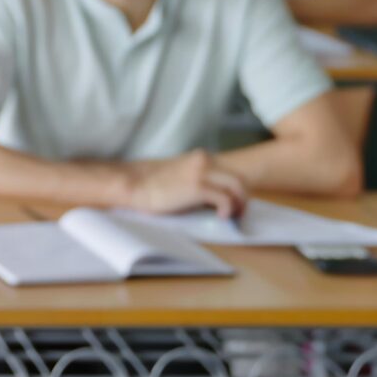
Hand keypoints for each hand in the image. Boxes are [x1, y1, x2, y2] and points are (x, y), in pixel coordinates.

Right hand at [123, 151, 248, 217]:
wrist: (134, 185)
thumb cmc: (151, 185)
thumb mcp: (178, 175)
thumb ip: (195, 177)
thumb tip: (210, 195)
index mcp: (200, 158)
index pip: (230, 171)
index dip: (236, 189)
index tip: (235, 203)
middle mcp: (204, 162)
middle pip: (239, 179)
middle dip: (243, 198)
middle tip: (239, 213)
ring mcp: (202, 173)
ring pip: (237, 187)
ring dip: (239, 204)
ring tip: (233, 217)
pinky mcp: (197, 188)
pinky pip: (225, 199)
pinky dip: (228, 210)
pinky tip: (221, 217)